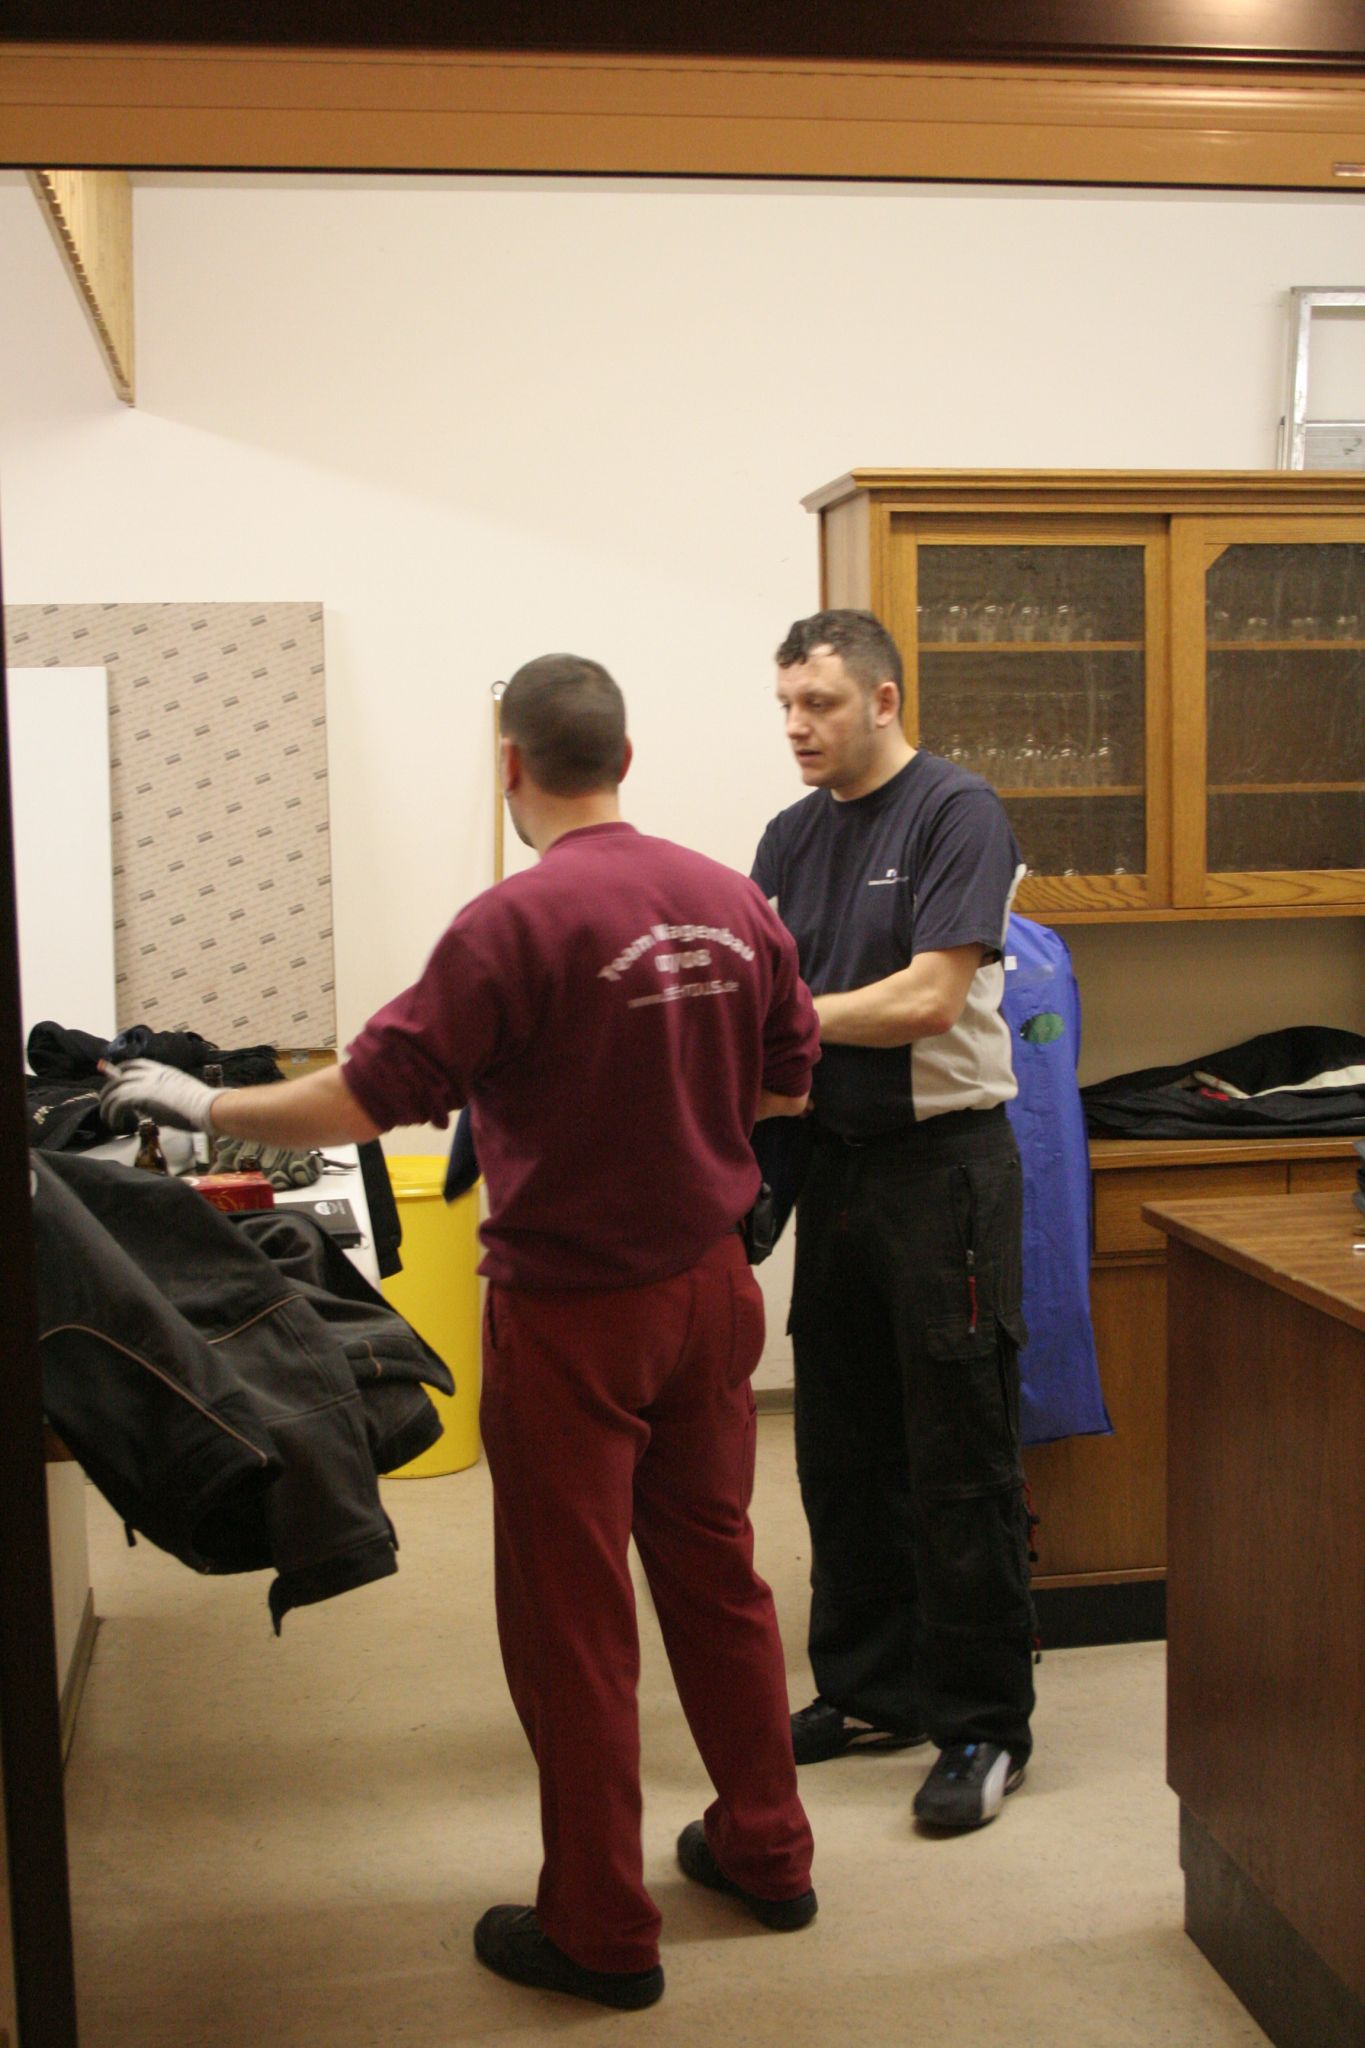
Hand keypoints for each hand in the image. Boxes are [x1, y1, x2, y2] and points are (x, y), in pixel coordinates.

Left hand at [99, 1058, 222, 1133]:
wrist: (208, 1107)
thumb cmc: (203, 1108)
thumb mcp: (180, 1097)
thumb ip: (162, 1099)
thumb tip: (148, 1111)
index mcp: (163, 1071)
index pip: (135, 1064)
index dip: (120, 1070)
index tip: (114, 1078)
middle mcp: (152, 1074)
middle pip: (119, 1076)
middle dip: (108, 1089)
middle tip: (105, 1103)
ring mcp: (146, 1084)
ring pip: (114, 1090)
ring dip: (107, 1105)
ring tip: (109, 1118)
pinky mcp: (140, 1096)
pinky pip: (117, 1104)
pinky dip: (113, 1115)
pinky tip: (117, 1124)